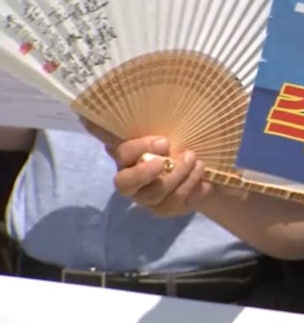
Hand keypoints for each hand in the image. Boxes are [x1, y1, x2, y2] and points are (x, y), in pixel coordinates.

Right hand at [81, 119, 211, 216]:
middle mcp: (131, 180)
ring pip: (158, 193)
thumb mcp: (155, 128)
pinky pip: (177, 201)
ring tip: (194, 159)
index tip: (163, 141)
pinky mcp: (165, 209)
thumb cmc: (170, 144)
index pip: (121, 154)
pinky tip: (200, 172)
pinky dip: (192, 184)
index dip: (139, 148)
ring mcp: (147, 198)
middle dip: (147, 173)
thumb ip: (129, 122)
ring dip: (180, 175)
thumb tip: (85, 113)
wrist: (195, 164)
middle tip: (171, 159)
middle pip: (126, 184)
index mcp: (125, 157)